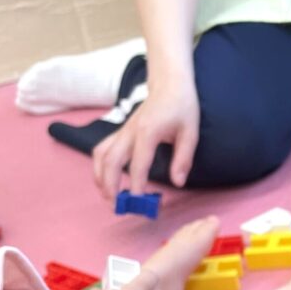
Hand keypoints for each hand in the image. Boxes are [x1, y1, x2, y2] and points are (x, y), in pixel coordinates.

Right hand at [92, 74, 199, 198]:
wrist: (169, 84)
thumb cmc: (182, 106)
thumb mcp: (190, 132)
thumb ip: (183, 158)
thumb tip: (178, 183)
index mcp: (148, 132)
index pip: (139, 164)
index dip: (137, 185)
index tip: (138, 202)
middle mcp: (130, 132)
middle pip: (111, 161)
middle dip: (110, 185)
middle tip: (117, 206)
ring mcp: (122, 130)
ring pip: (100, 155)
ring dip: (100, 176)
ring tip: (108, 196)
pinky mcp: (120, 131)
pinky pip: (102, 148)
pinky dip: (100, 165)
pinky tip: (106, 178)